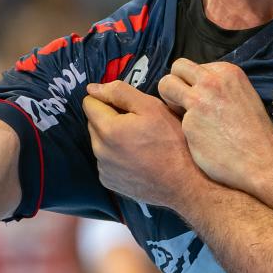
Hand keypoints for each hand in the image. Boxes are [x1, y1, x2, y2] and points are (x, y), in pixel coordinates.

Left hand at [83, 80, 207, 208]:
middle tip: (138, 124)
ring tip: (139, 142)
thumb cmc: (172, 143)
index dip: (108, 99)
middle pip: (93, 122)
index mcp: (107, 129)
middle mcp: (99, 151)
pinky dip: (116, 156)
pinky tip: (137, 158)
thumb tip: (93, 88)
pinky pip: (106, 160)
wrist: (183, 183)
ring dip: (112, 138)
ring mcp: (103, 169)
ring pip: (99, 142)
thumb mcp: (151, 108)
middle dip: (110, 118)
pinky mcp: (109, 181)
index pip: (89, 102)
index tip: (128, 107)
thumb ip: (120, 93)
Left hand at [159, 59, 272, 194]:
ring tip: (186, 118)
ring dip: (169, 101)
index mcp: (227, 72)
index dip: (192, 84)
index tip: (200, 99)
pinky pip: (173, 118)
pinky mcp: (189, 122)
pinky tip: (199, 140)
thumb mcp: (242, 95)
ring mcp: (199, 100)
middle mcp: (211, 81)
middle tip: (182, 104)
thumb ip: (219, 87)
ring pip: (165, 86)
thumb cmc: (254, 133)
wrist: (262, 161)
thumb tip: (197, 87)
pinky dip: (182, 129)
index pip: (194, 67)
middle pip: (177, 68)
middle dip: (175, 84)